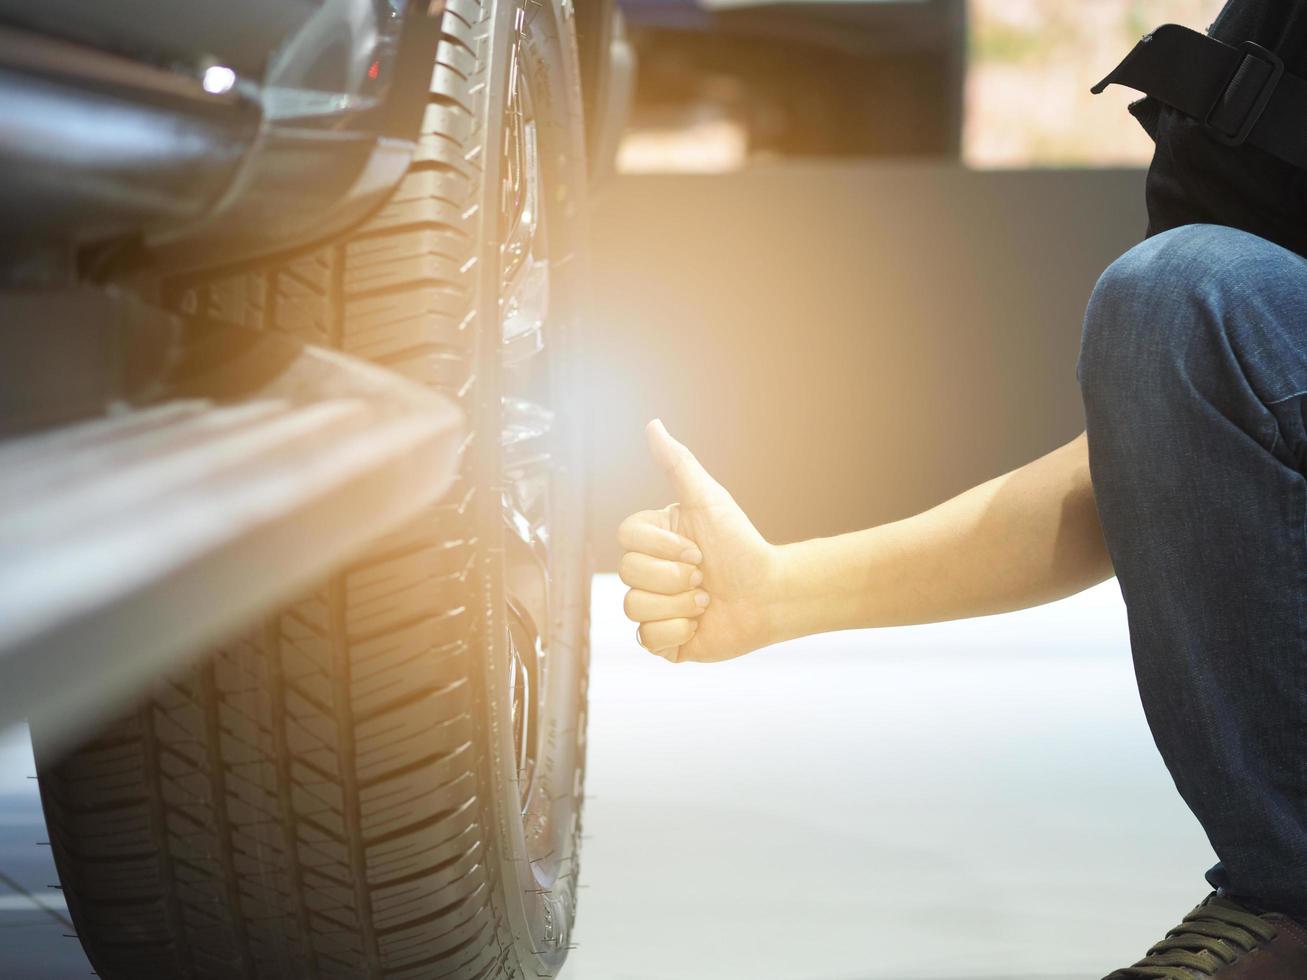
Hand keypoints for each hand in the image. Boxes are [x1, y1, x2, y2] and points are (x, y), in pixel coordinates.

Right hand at [617, 419, 781, 662]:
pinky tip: (700, 624)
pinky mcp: (664, 640)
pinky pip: (647, 639)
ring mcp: (654, 607)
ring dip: (678, 604)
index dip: (661, 548)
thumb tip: (653, 424)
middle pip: (628, 574)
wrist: (771, 594)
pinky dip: (677, 631)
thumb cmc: (741, 544)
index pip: (625, 539)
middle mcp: (648, 572)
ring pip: (633, 607)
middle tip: (704, 576)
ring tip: (706, 601)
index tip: (696, 548)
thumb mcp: (708, 499)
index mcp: (653, 540)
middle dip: (674, 577)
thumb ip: (677, 463)